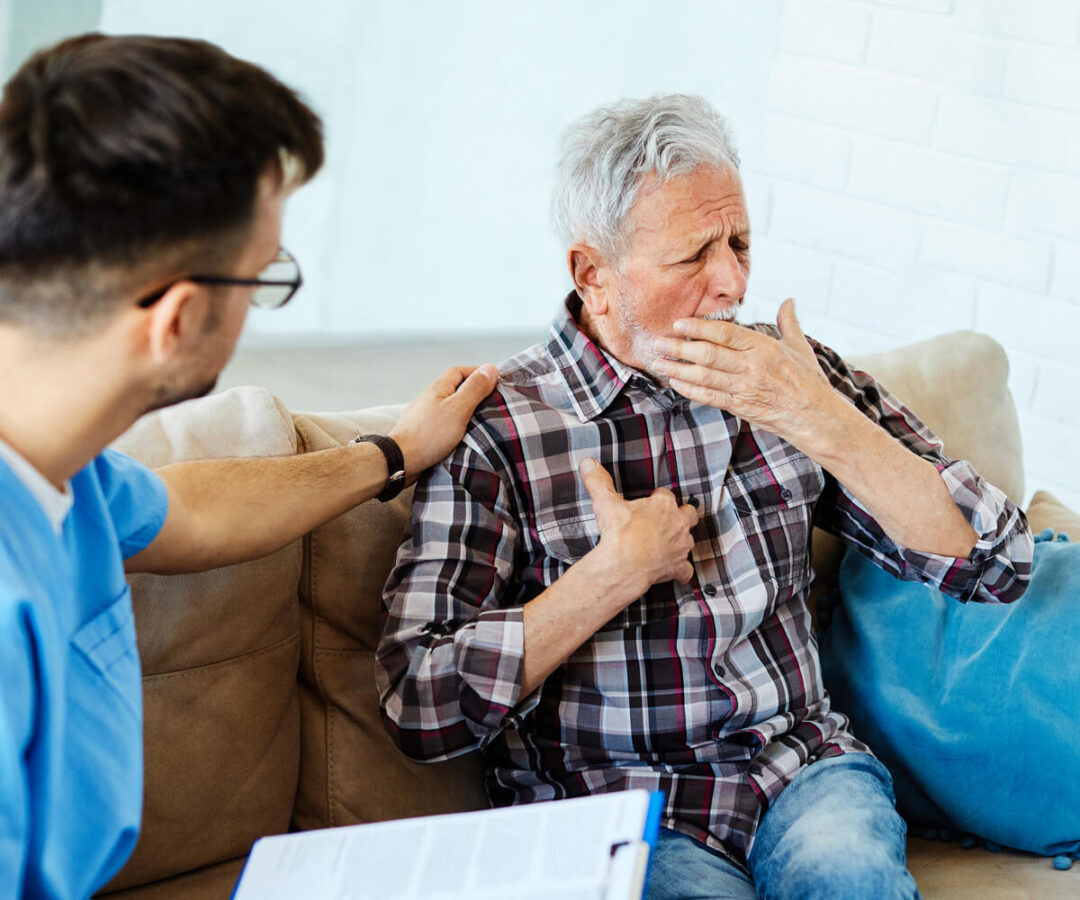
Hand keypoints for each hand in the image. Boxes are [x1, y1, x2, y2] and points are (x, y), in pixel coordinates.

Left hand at [390, 364, 498, 481]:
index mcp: (438, 388)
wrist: (402, 460)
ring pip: (449, 406)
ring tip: (481, 418)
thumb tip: (490, 368)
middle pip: (455, 388)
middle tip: (491, 400)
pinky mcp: (424, 431)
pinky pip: (444, 421)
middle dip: (473, 391)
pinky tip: (463, 433)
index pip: (459, 371)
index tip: (494, 381)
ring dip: (465, 409)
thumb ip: (474, 389)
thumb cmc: (430, 434)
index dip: (477, 373)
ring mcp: (425, 415)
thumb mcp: (458, 408)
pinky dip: (456, 424)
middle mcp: (430, 398)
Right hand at [579, 457, 697, 593]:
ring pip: (689, 541)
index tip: (650, 500)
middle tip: (667, 519)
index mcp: (663, 505)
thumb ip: (599, 482)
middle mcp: (677, 523)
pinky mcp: (678, 566)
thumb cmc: (620, 533)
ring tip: (667, 543)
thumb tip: (588, 463)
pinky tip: (673, 570)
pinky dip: (680, 570)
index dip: (658, 497)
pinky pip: (686, 569)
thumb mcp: (606, 503)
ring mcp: (680, 546)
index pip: (666, 494)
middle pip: (689, 514)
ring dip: (680, 542)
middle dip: (681, 515)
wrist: (625, 564)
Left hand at [652, 298, 841, 449]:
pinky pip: (710, 396)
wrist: (815, 416)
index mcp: (763, 347)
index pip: (725, 333)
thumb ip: (789, 322)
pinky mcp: (740, 406)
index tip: (678, 324)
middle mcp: (751, 366)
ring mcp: (744, 387)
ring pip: (704, 376)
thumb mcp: (800, 347)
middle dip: (679, 348)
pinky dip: (690, 390)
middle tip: (657, 343)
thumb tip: (789, 300)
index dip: (699, 327)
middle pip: (708, 354)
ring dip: (678, 369)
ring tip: (658, 363)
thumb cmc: (808, 381)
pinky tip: (675, 383)